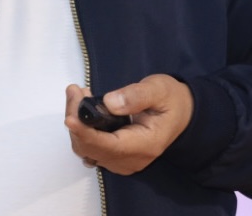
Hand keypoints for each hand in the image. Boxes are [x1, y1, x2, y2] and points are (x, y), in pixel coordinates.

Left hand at [64, 75, 193, 175]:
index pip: (109, 145)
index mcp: (145, 145)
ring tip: (78, 95)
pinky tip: (83, 109)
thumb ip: (136, 96)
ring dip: (76, 124)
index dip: (86, 134)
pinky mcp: (115, 157)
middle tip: (75, 91)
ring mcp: (122, 161)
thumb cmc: (171, 100)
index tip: (70, 118)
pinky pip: (90, 148)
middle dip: (77, 121)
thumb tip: (109, 102)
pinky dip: (81, 130)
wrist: (181, 114)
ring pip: (87, 149)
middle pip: (92, 148)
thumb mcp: (159, 90)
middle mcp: (131, 159)